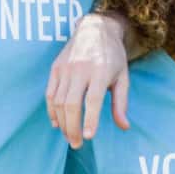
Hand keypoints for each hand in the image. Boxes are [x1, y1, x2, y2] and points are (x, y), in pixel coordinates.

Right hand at [45, 13, 131, 147]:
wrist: (95, 29)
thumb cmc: (113, 56)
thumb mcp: (123, 77)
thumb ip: (121, 103)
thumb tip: (124, 127)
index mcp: (101, 71)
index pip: (93, 100)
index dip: (90, 119)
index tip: (89, 137)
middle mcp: (81, 69)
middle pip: (71, 104)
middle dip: (73, 127)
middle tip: (77, 144)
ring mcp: (66, 68)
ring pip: (59, 101)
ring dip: (63, 123)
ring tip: (70, 137)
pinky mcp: (55, 68)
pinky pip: (50, 94)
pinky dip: (52, 110)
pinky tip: (57, 123)